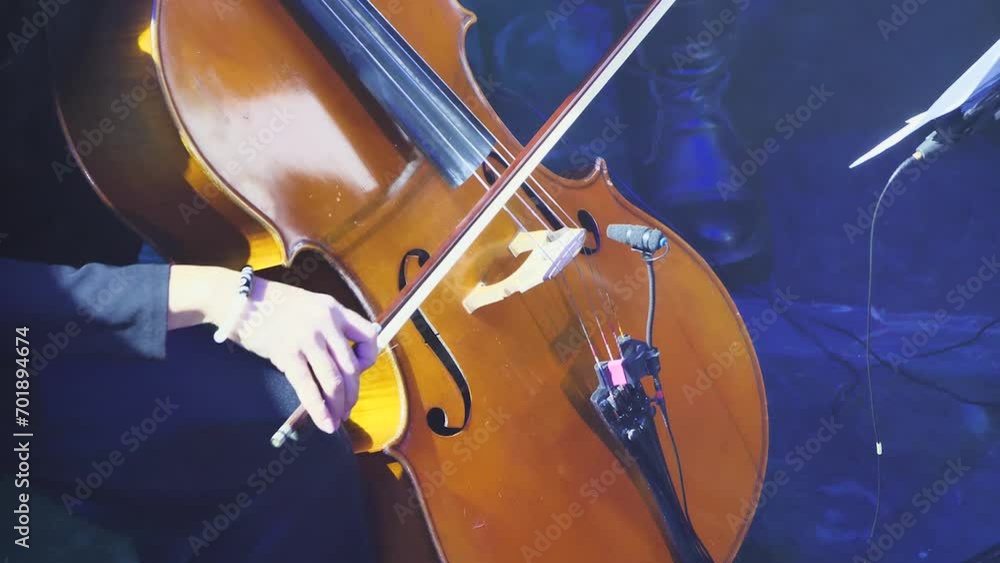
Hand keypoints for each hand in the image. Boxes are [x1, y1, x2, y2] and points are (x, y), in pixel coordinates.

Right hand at [168, 265, 378, 432]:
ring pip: (334, 381)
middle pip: (351, 367)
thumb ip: (328, 326)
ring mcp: (308, 338)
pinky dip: (319, 409)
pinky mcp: (287, 354)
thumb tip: (339, 359)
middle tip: (347, 409)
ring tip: (336, 421)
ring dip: (338, 406)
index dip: (368, 359)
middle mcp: (326, 323)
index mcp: (335, 309)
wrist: (239, 299)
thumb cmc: (272, 305)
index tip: (359, 371)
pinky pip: (308, 387)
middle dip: (352, 394)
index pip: (369, 336)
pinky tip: (324, 422)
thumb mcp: (310, 306)